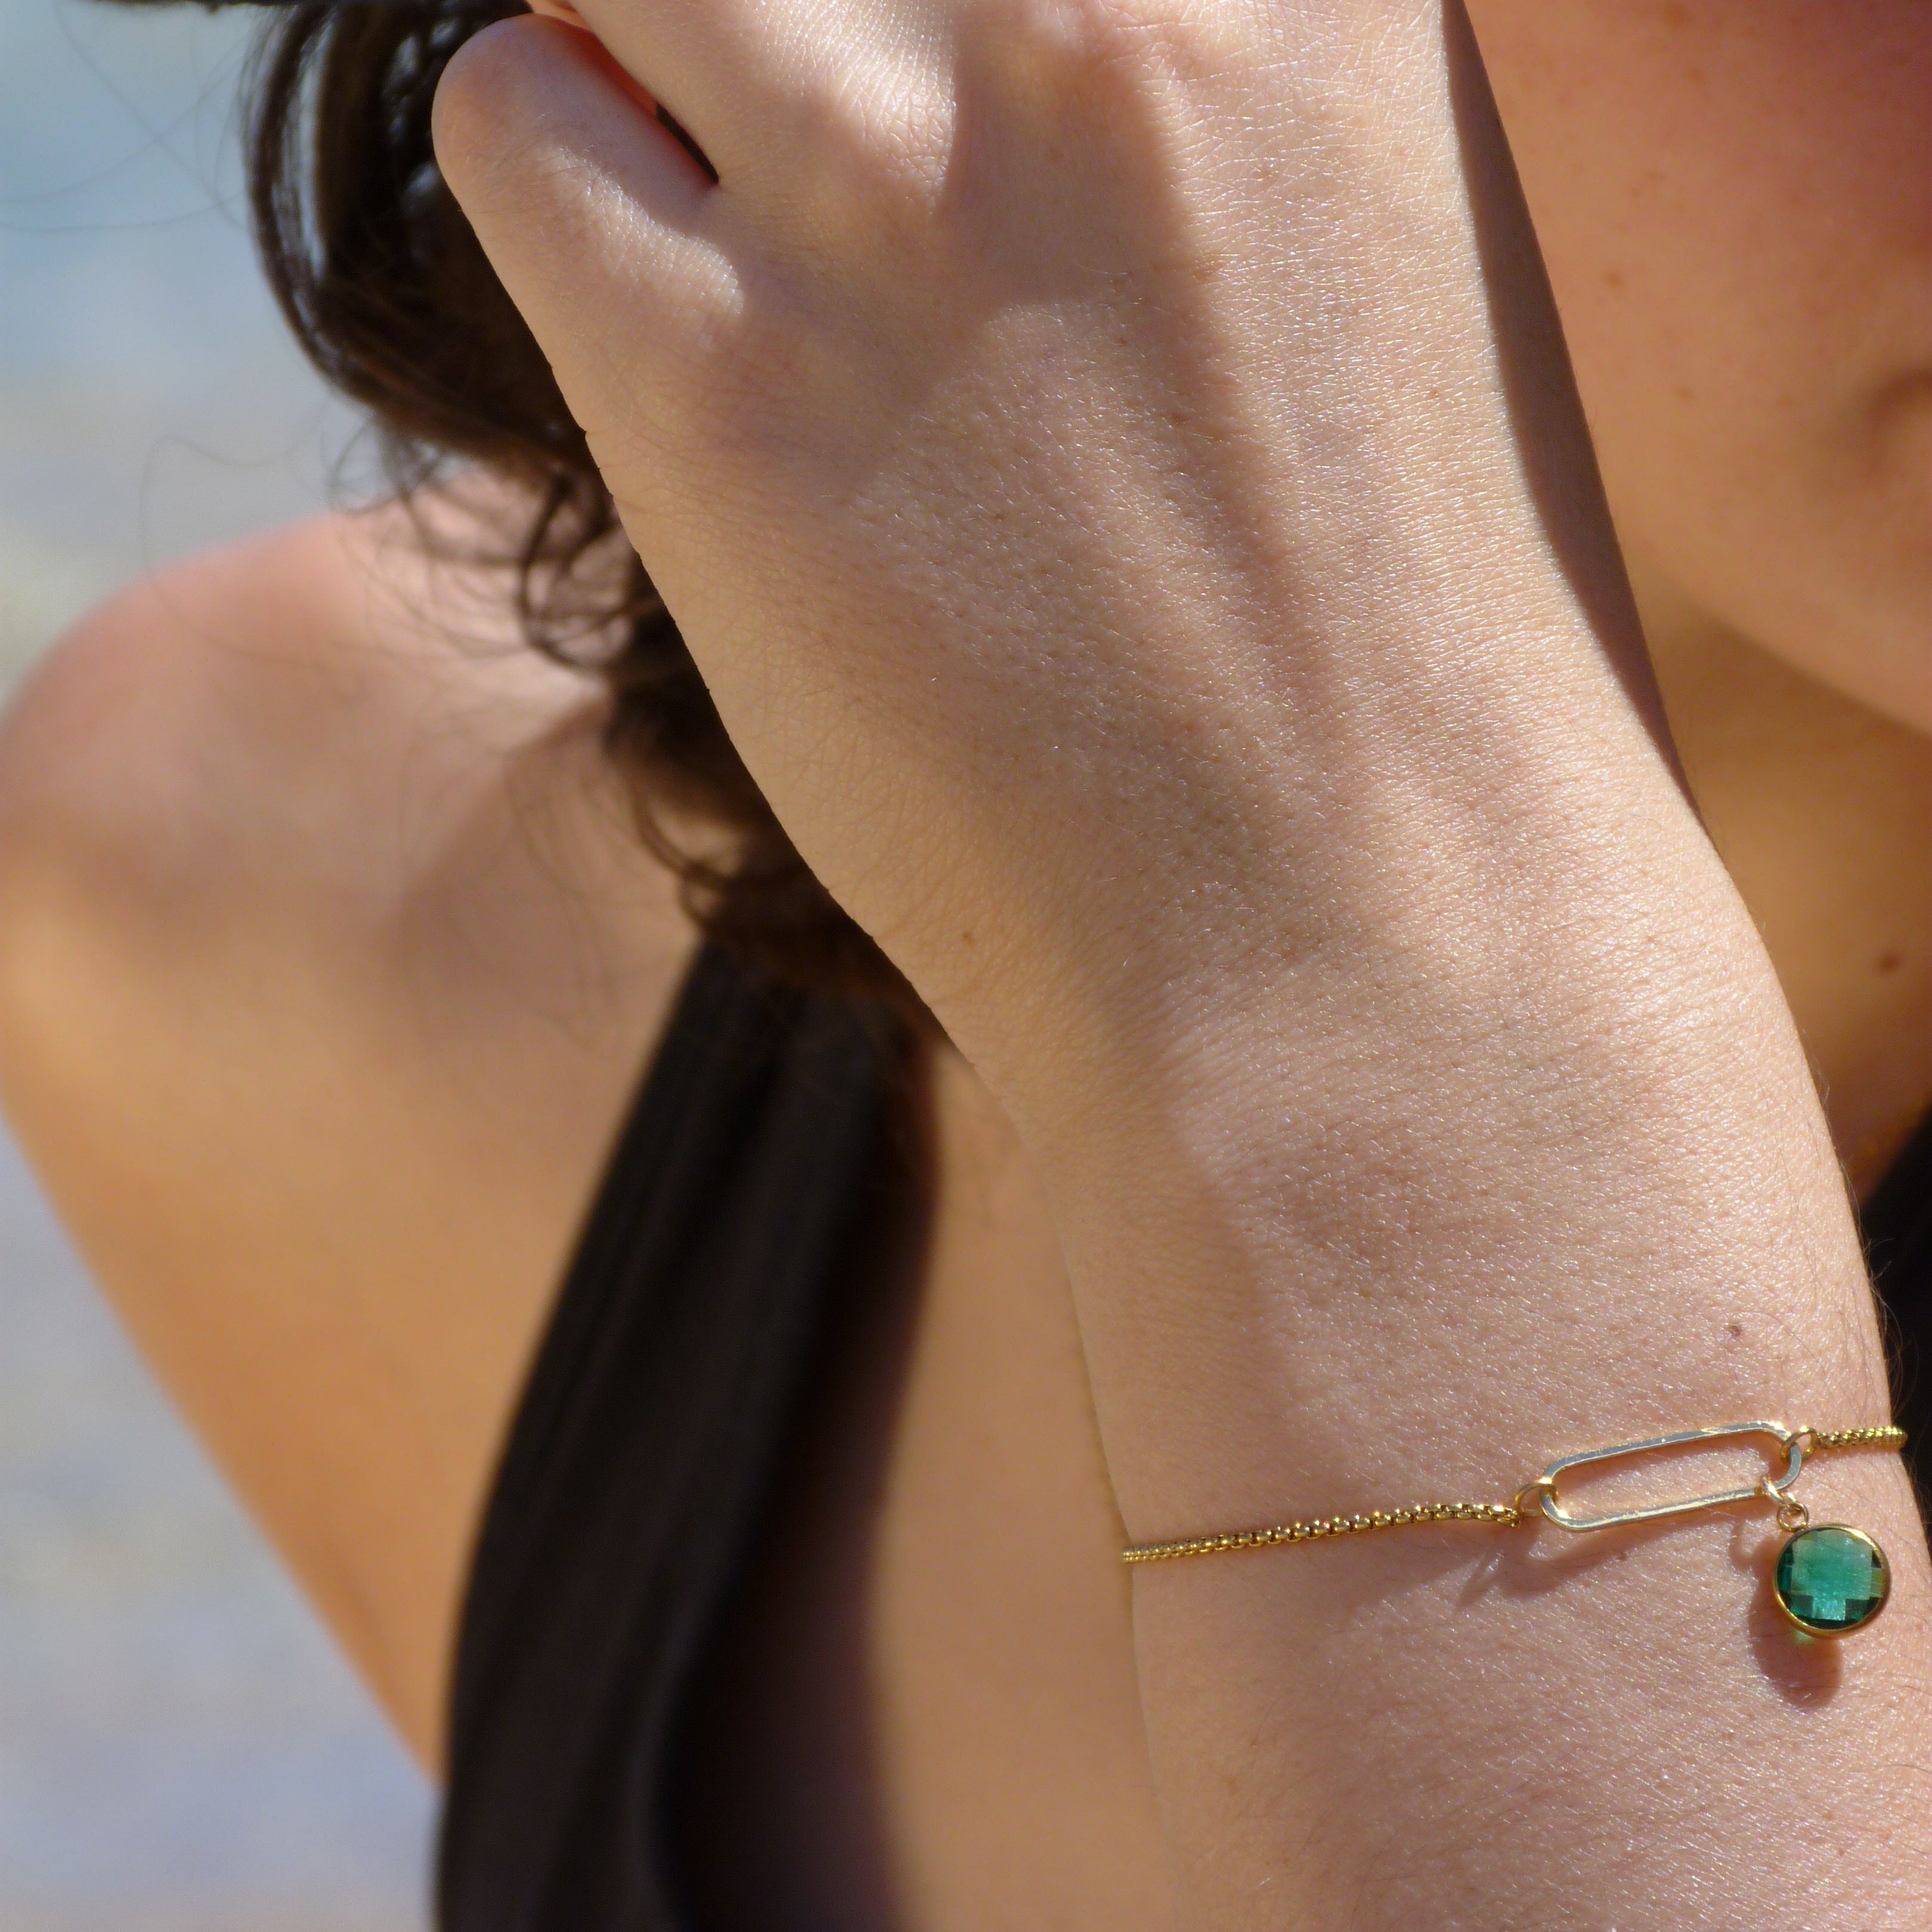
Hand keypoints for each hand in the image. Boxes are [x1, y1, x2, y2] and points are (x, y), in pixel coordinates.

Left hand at [430, 0, 1659, 1139]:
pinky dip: (557, 181)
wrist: (1362, 947)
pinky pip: (511, 117)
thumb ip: (1211, 118)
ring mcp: (896, 189)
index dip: (948, 2)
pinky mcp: (719, 387)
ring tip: (740, 240)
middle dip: (791, 12)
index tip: (933, 84)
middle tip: (817, 154)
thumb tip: (979, 76)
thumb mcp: (1394, 290)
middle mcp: (1094, 12)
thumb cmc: (1405, 673)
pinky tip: (670, 331)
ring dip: (658, 72)